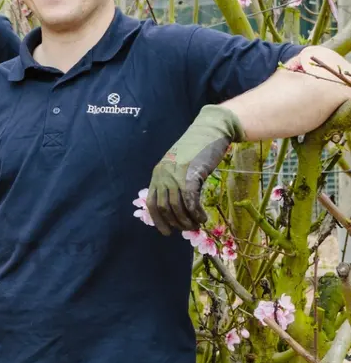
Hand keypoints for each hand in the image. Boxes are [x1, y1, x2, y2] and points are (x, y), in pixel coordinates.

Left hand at [147, 104, 244, 234]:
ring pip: (177, 208)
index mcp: (157, 174)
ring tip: (196, 225)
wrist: (210, 130)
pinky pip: (190, 202)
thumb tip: (177, 208)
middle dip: (175, 223)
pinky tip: (202, 218)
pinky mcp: (190, 175)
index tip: (167, 231)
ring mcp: (176, 175)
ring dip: (187, 221)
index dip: (158, 221)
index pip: (152, 203)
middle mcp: (163, 175)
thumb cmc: (197, 149)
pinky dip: (196, 213)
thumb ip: (174, 183)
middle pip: (164, 208)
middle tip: (187, 229)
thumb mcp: (179, 166)